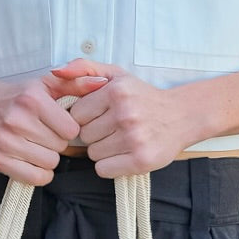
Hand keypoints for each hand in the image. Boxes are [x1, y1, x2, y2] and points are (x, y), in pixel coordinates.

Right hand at [0, 73, 106, 185]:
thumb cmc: (20, 97)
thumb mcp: (47, 84)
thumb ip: (76, 83)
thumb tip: (101, 82)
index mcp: (33, 100)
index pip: (71, 130)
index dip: (69, 129)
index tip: (59, 125)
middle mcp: (17, 120)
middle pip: (60, 148)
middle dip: (57, 143)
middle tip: (45, 135)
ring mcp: (6, 142)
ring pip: (50, 164)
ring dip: (48, 158)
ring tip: (38, 145)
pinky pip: (35, 178)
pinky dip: (39, 174)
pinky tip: (34, 160)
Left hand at [52, 60, 186, 177]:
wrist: (183, 116)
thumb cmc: (144, 96)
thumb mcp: (117, 74)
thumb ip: (84, 68)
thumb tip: (56, 71)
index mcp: (117, 92)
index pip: (76, 115)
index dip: (86, 118)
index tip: (101, 116)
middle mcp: (125, 114)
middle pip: (84, 136)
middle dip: (94, 134)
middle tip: (113, 129)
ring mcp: (134, 138)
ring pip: (93, 154)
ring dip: (102, 150)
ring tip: (120, 140)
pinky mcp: (140, 160)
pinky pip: (104, 170)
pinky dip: (110, 165)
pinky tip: (122, 155)